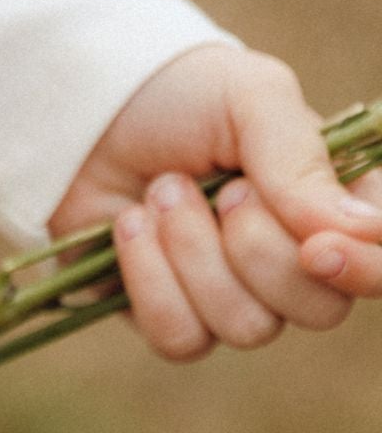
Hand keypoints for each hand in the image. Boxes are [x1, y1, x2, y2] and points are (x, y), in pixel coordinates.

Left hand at [49, 42, 381, 361]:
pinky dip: (150, 278)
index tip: (314, 247)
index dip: (362, 268)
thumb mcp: (250, 96)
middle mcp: (293, 260)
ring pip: (248, 327)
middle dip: (258, 247)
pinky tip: (131, 224)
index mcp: (332, 205)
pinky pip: (183, 339)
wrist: (81, 107)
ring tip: (163, 189)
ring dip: (195, 250)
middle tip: (222, 188)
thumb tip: (360, 231)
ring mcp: (231, 294)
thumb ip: (302, 158)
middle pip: (319, 309)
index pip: (380, 262)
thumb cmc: (179, 94)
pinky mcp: (170, 315)